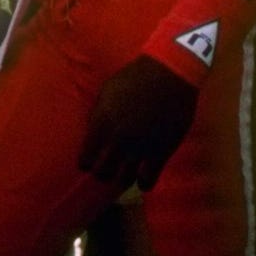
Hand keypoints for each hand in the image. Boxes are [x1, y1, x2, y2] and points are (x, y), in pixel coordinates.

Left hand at [78, 55, 199, 190]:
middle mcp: (118, 140)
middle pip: (103, 173)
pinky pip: (148, 180)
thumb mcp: (108, 90)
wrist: (170, 73)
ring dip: (122, 177)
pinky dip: (143, 182)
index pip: (85, 159)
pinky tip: (143, 178)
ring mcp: (140, 148)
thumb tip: (92, 134)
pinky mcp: (161, 152)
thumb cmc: (135, 77)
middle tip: (107, 168)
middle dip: (103, 173)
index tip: (90, 161)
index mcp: (102, 123)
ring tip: (124, 172)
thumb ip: (98, 114)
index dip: (86, 162)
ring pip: (124, 179)